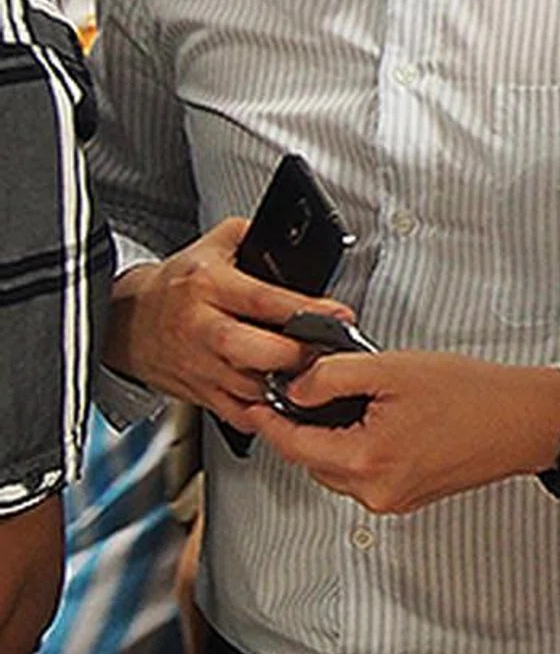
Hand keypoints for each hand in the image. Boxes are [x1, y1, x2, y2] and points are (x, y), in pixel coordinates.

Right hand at [107, 220, 357, 425]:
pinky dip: (266, 412)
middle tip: (324, 350)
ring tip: (313, 374)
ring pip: (248, 387)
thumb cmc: (177, 283)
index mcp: (207, 286)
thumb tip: (297, 244)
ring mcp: (198, 365)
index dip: (304, 310)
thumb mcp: (214, 245)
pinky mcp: (198, 392)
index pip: (262, 300)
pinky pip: (237, 413)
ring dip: (286, 386)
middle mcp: (201, 327)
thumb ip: (255, 239)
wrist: (126, 320)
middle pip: (252, 351)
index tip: (339, 315)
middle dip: (295, 355)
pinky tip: (286, 399)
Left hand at [231, 352, 559, 514]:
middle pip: (313, 458)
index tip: (255, 399)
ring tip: (364, 399)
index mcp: (366, 462)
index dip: (269, 418)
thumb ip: (334, 376)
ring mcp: (393, 500)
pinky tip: (385, 419)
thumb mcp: (393, 369)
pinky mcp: (409, 498)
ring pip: (338, 467)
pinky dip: (362, 447)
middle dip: (308, 424)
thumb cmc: (474, 394)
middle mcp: (375, 492)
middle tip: (317, 385)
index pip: (293, 445)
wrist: (524, 420)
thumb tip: (295, 387)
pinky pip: (366, 473)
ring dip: (336, 436)